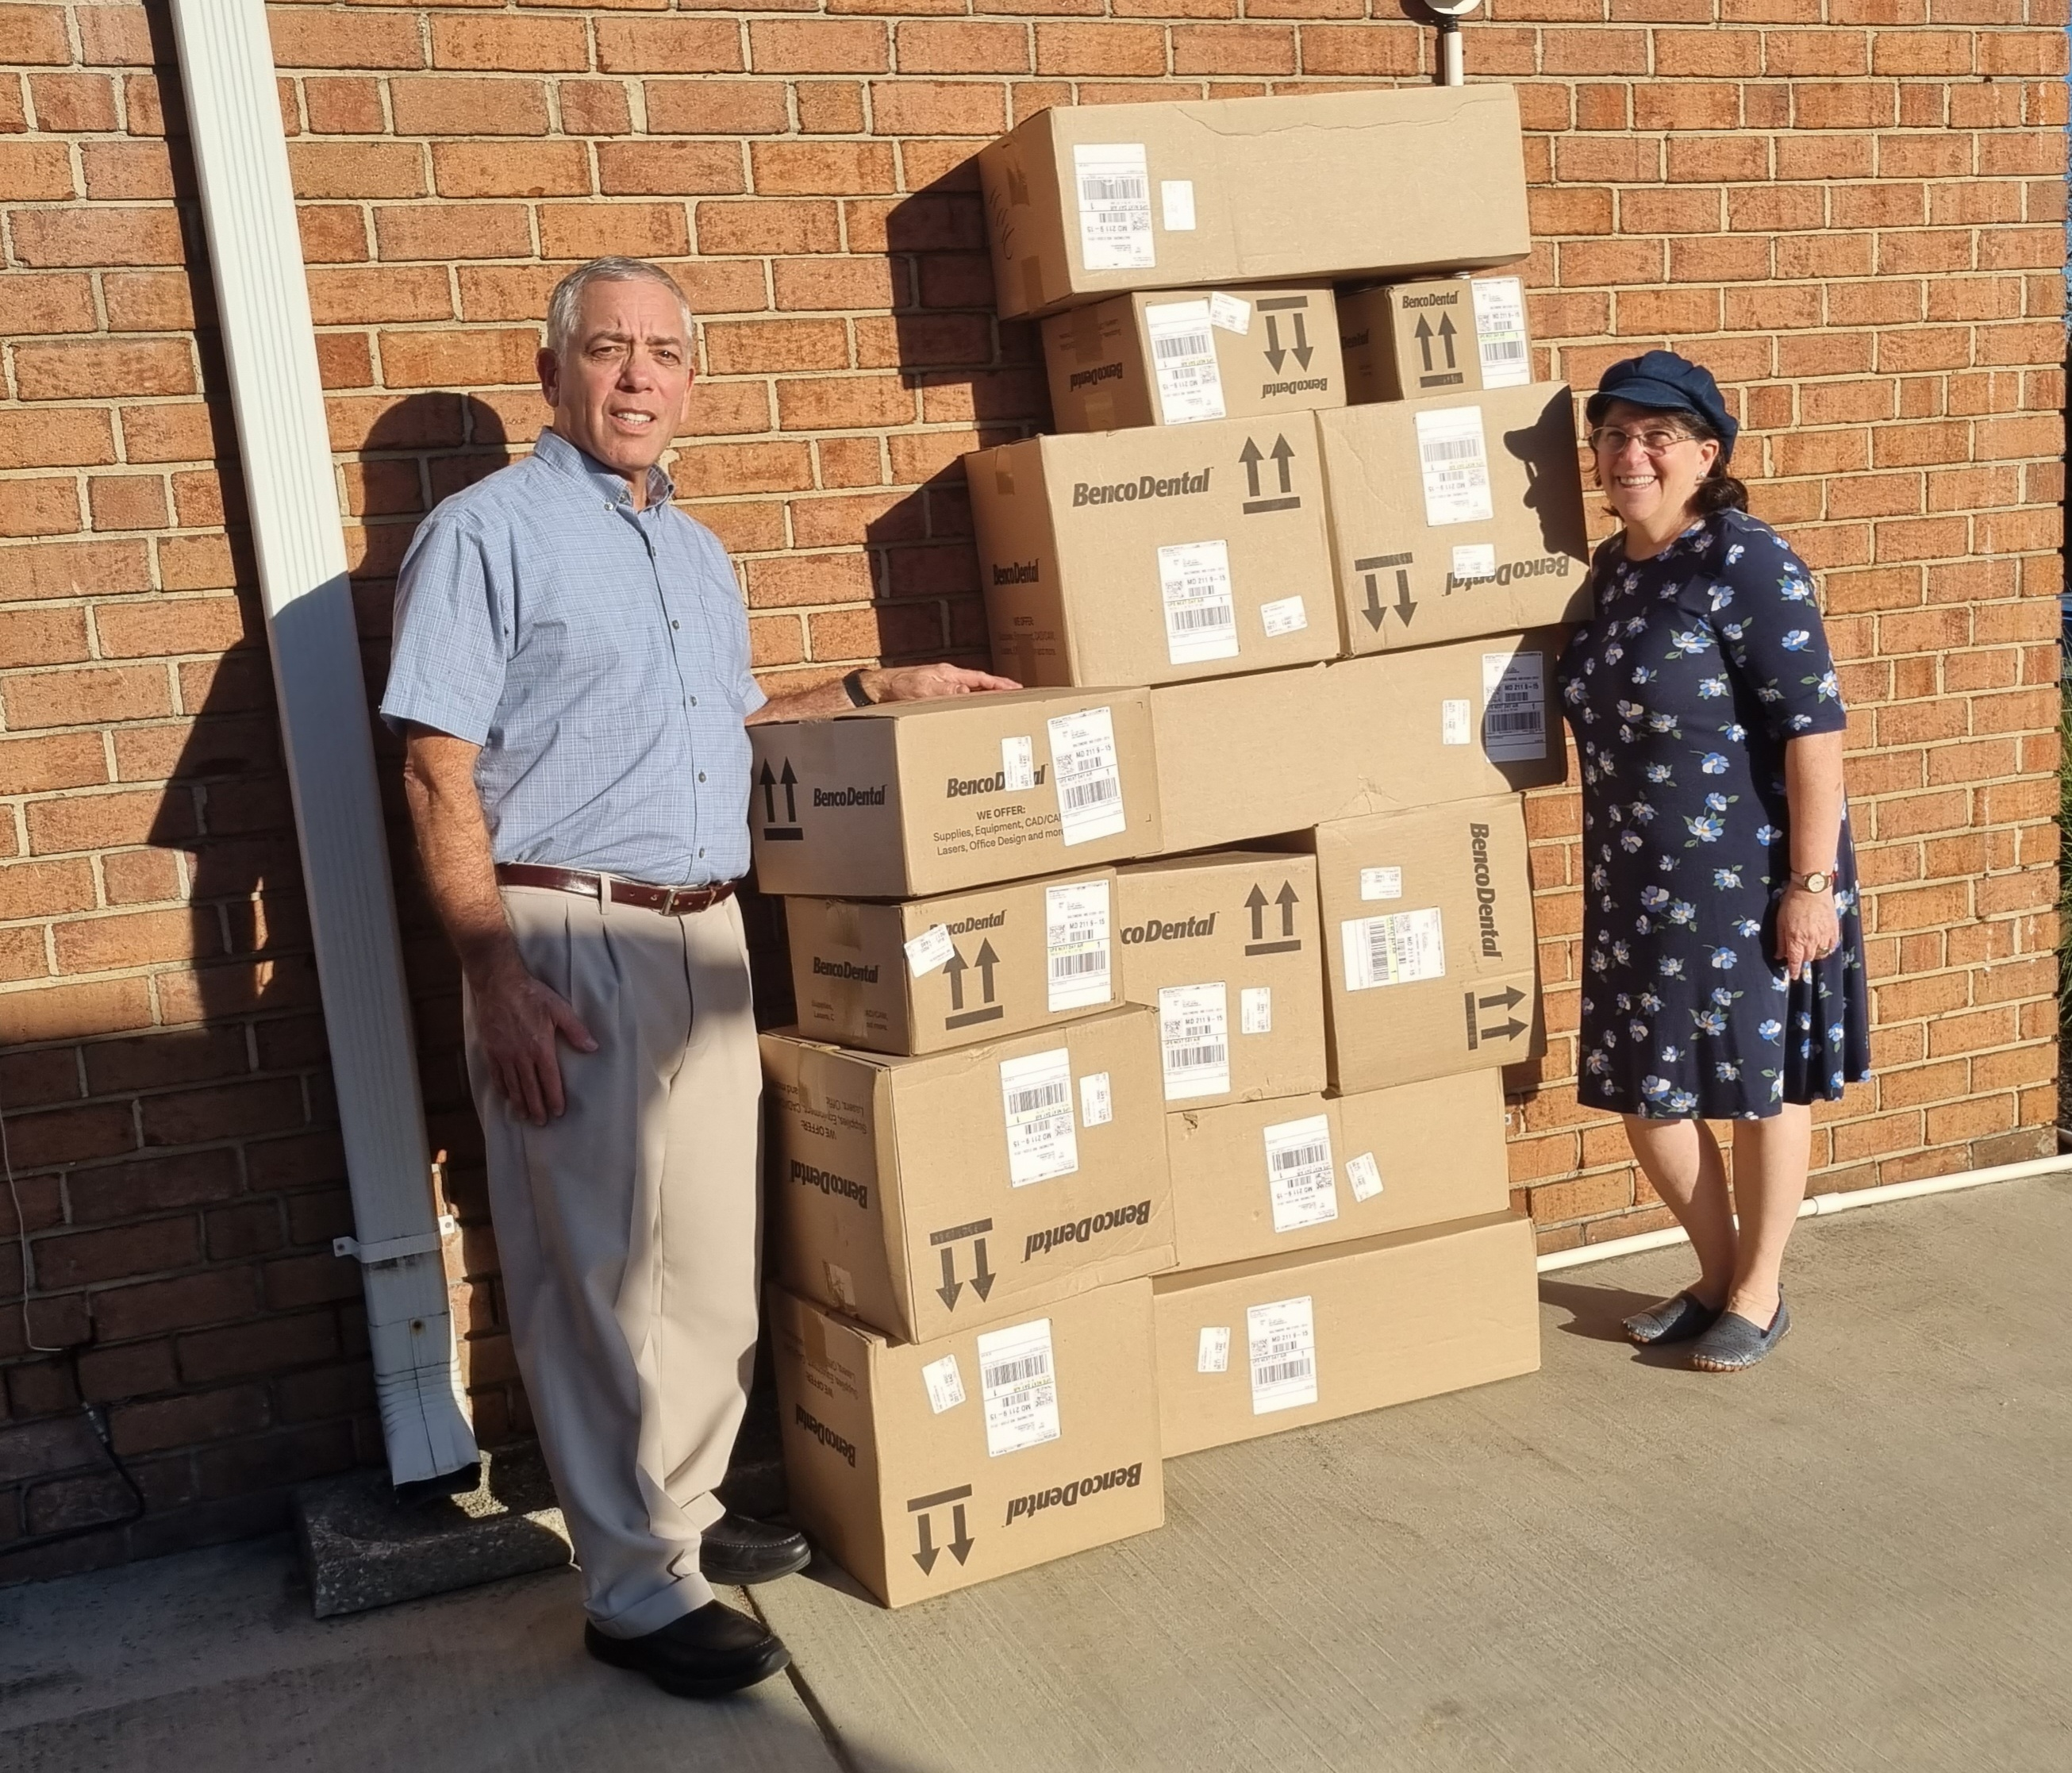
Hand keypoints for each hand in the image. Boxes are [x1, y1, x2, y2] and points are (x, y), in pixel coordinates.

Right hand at [469, 957, 596, 1125]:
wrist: (498, 983)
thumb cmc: (531, 994)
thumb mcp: (559, 1009)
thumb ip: (576, 1030)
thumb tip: (592, 1047)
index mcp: (540, 1048)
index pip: (549, 1080)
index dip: (554, 1098)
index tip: (558, 1111)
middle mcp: (521, 1056)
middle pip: (530, 1088)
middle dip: (536, 1108)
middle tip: (541, 1123)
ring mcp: (504, 1054)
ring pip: (513, 1085)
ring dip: (520, 1103)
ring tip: (524, 1117)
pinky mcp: (491, 1050)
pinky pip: (497, 1075)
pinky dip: (502, 1088)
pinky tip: (507, 1096)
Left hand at [858, 662, 1019, 703]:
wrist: (877, 690)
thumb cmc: (897, 686)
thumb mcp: (923, 688)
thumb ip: (946, 690)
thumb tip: (968, 692)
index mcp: (948, 674)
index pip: (981, 678)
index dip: (1000, 684)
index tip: (1017, 689)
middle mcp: (947, 679)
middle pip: (978, 684)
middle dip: (997, 691)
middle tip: (1014, 699)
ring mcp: (940, 687)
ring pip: (968, 693)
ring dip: (983, 699)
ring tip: (997, 708)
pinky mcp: (932, 697)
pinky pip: (956, 701)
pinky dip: (967, 706)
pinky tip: (969, 714)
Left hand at [1775, 883, 1839, 975]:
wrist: (1812, 888)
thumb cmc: (1792, 903)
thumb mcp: (1780, 921)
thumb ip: (1780, 941)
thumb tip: (1779, 956)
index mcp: (1796, 939)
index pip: (1795, 961)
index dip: (1794, 970)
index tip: (1793, 976)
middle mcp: (1811, 940)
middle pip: (1808, 958)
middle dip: (1802, 958)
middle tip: (1798, 952)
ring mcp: (1824, 936)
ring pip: (1820, 954)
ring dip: (1814, 953)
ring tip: (1809, 946)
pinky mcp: (1834, 930)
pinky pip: (1831, 946)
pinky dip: (1826, 948)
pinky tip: (1821, 943)